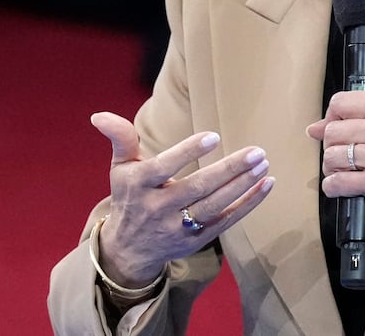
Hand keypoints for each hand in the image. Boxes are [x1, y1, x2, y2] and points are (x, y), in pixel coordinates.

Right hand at [90, 111, 273, 287]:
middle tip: (256, 151)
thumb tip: (99, 116)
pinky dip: (248, 204)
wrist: (129, 248)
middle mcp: (158, 209)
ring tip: (263, 164)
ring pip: (215, 207)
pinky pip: (227, 222)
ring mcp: (179, 228)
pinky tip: (265, 185)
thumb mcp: (120, 167)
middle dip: (228, 171)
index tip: (213, 136)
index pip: (163, 168)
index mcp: (138, 186)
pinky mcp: (196, 240)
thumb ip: (120, 138)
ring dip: (242, 186)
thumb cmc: (129, 195)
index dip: (188, 153)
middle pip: (197, 189)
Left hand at [306, 91, 364, 228]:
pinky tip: (342, 187)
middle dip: (331, 147)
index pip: (340, 102)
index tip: (338, 131)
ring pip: (331, 156)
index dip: (331, 118)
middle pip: (331, 131)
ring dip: (332, 169)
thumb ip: (359, 121)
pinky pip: (337, 182)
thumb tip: (314, 128)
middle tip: (345, 157)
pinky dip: (333, 187)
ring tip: (346, 172)